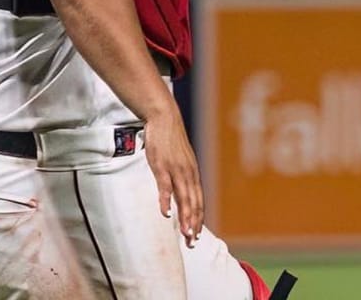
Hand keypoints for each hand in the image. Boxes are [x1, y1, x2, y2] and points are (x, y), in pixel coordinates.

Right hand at [145, 112, 202, 246]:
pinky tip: (166, 214)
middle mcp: (188, 173)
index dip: (198, 218)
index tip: (196, 234)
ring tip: (185, 234)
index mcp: (193, 173)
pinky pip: (165, 187)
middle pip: (194, 203)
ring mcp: (176, 170)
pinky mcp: (162, 166)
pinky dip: (166, 201)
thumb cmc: (170, 140)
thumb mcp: (180, 159)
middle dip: (194, 224)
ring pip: (183, 198)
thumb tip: (180, 189)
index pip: (198, 200)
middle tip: (192, 241)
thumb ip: (181, 175)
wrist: (164, 118)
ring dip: (185, 217)